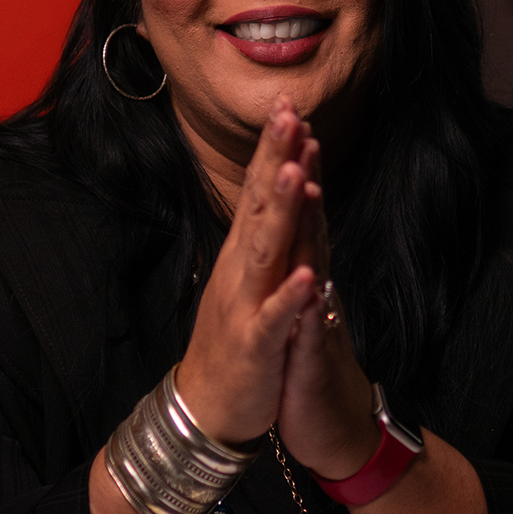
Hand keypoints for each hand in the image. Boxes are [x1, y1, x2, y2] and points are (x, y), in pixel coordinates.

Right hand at [175, 97, 321, 445]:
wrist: (207, 406)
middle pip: (261, 206)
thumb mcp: (250, 280)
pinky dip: (289, 297)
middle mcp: (243, 270)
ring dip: (282, 212)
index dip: (276, 150)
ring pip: (266, 251)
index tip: (291, 107)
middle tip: (290, 114)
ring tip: (297, 173)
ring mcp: (246, 304)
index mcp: (246, 255)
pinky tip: (305, 276)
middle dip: (277, 159)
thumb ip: (264, 236)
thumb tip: (280, 188)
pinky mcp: (254, 344)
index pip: (261, 192)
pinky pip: (274, 317)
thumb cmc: (236, 340)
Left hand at [274, 135, 381, 481]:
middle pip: (310, 224)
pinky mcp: (311, 363)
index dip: (293, 166)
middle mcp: (316, 293)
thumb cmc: (311, 371)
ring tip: (304, 179)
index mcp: (306, 279)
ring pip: (313, 267)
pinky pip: (308, 332)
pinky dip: (306, 306)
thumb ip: (303, 269)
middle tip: (299, 121)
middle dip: (303, 173)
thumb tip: (301, 229)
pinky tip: (307, 281)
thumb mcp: (302, 312)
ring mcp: (316, 325)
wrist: (336, 433)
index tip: (288, 119)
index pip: (299, 213)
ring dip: (310, 226)